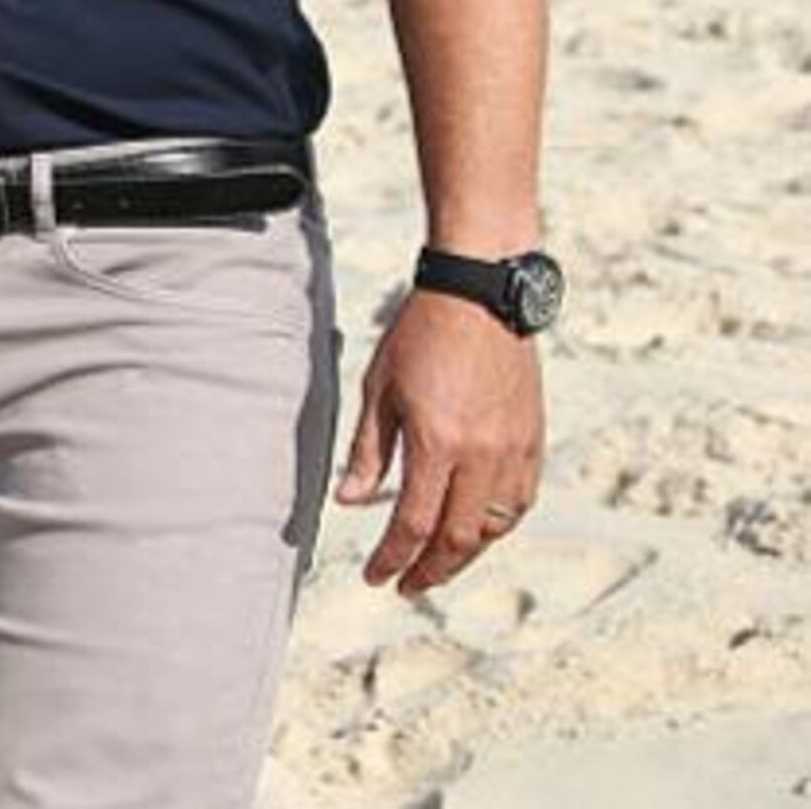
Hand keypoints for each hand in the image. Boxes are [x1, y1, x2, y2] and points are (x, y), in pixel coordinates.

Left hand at [335, 288, 544, 592]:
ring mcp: (514, 451)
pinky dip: (494, 527)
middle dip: (429, 570)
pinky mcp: (533, 442)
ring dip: (463, 555)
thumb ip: (368, 452)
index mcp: (438, 444)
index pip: (414, 524)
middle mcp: (483, 456)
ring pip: (493, 528)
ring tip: (435, 565)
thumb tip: (351, 502)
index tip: (376, 578)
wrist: (481, 299)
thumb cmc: (420, 337)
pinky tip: (474, 531)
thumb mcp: (379, 390)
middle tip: (404, 585)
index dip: (393, 559)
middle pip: (457, 539)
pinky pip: (518, 503)